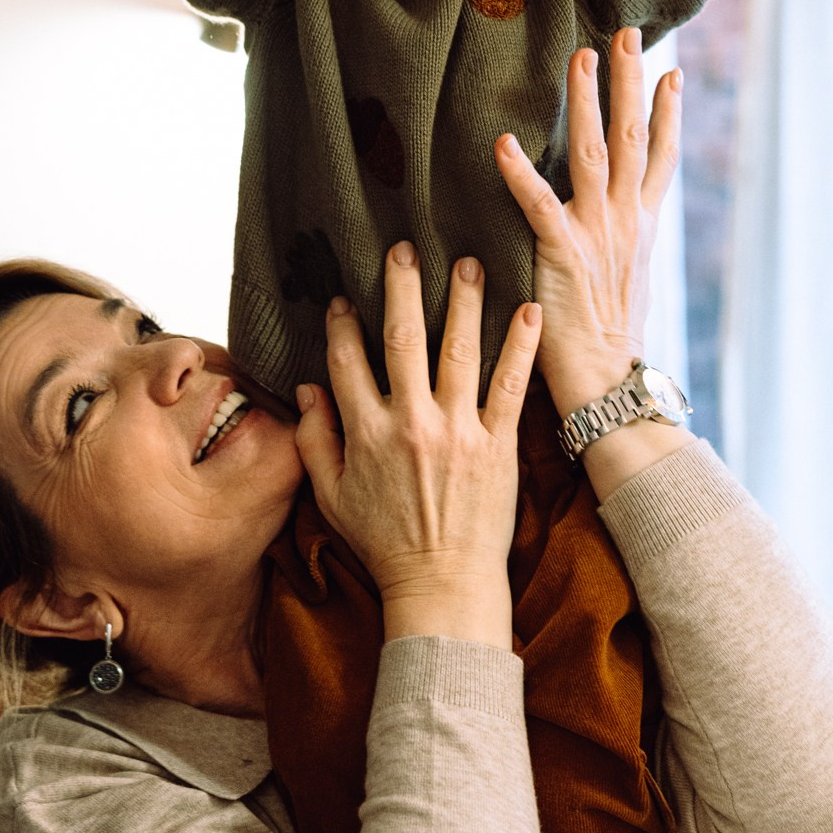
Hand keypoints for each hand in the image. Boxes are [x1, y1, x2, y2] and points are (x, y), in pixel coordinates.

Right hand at [293, 245, 541, 644]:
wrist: (442, 584)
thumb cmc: (385, 542)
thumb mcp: (331, 496)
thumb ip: (314, 440)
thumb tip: (305, 390)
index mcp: (365, 433)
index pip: (346, 362)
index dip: (341, 325)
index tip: (342, 297)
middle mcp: (410, 423)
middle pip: (402, 340)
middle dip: (402, 289)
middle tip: (406, 249)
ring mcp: (458, 431)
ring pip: (459, 350)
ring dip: (463, 301)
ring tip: (469, 262)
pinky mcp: (498, 444)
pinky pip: (510, 385)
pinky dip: (520, 346)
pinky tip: (528, 309)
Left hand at [494, 27, 680, 419]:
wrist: (609, 385)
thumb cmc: (605, 342)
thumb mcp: (619, 282)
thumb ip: (612, 243)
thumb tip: (605, 223)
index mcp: (640, 229)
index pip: (660, 159)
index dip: (668, 114)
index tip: (671, 71)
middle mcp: (625, 223)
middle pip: (635, 139)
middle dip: (632, 84)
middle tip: (628, 33)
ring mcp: (597, 235)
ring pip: (595, 154)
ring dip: (588, 103)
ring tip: (582, 56)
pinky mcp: (564, 255)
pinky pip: (539, 204)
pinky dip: (520, 172)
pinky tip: (502, 141)